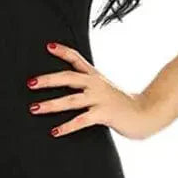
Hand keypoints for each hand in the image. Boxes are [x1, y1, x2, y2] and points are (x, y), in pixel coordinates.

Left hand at [27, 41, 163, 139]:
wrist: (146, 113)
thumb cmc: (123, 104)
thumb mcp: (106, 89)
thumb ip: (90, 86)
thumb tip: (72, 88)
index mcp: (95, 76)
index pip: (76, 58)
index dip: (62, 51)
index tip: (47, 46)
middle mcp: (96, 84)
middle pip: (68, 77)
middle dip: (48, 80)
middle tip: (30, 83)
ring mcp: (100, 99)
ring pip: (71, 100)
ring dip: (51, 104)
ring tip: (34, 108)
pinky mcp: (104, 114)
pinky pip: (81, 120)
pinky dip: (67, 126)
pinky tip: (55, 131)